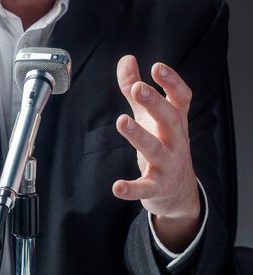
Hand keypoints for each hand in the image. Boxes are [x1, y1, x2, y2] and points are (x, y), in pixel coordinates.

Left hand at [112, 55, 199, 251]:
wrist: (179, 192)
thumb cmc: (163, 145)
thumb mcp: (150, 117)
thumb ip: (135, 90)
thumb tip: (127, 59)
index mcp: (175, 122)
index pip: (181, 99)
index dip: (172, 82)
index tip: (157, 67)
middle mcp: (175, 141)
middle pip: (169, 119)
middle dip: (155, 103)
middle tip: (138, 88)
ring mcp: (168, 165)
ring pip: (155, 149)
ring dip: (139, 135)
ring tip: (121, 121)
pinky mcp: (157, 187)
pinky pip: (145, 188)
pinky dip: (132, 188)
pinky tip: (116, 186)